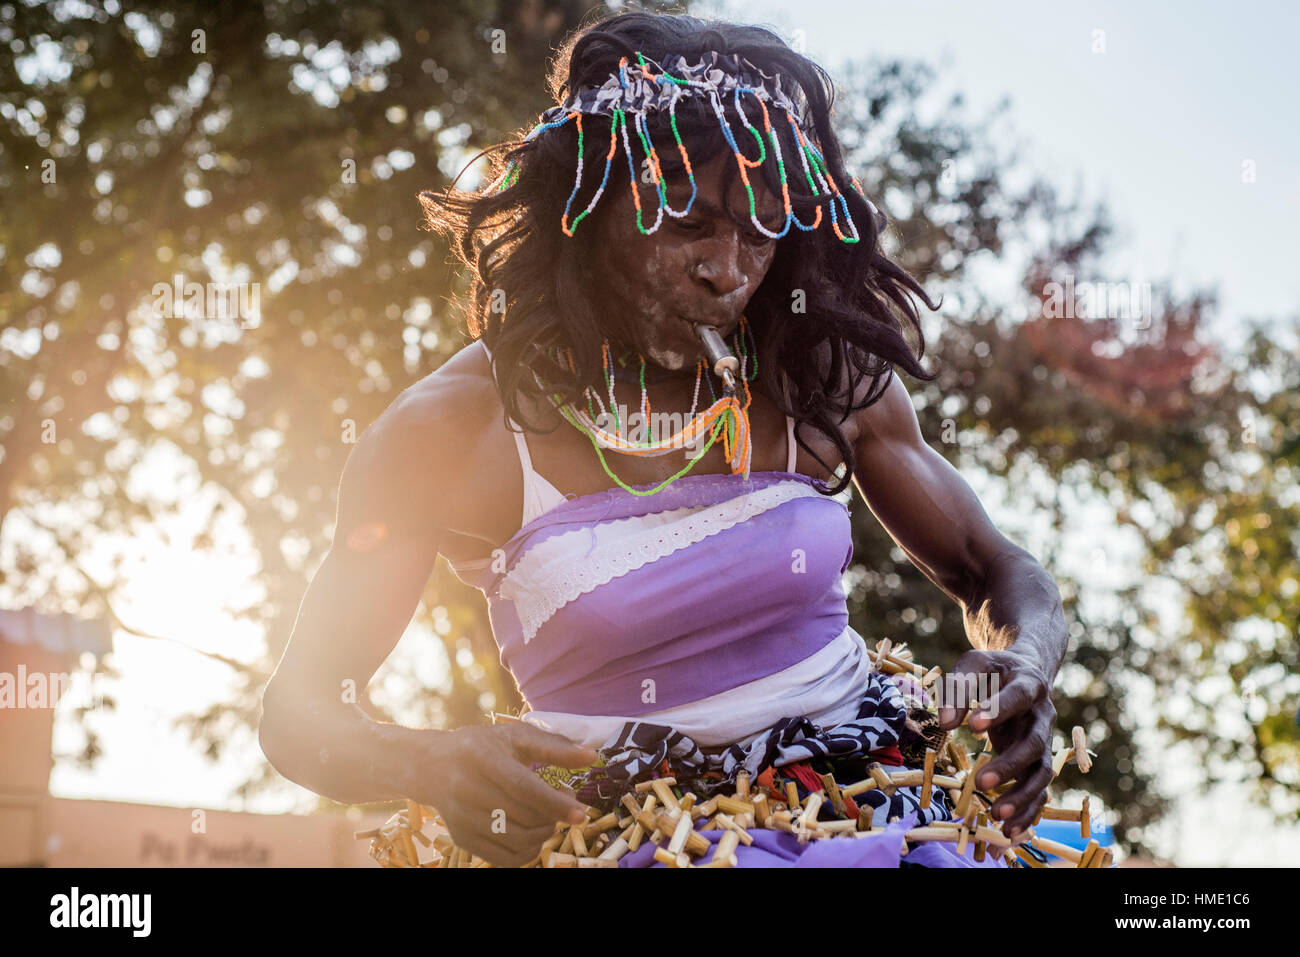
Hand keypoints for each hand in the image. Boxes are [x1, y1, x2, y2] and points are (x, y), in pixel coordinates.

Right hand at [408, 723, 598, 866]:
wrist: (432, 766)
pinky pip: (504, 859)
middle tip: (567, 804)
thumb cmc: (481, 747)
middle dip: (554, 816)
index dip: (554, 803)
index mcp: (482, 758)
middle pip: (522, 816)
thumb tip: (591, 756)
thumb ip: (554, 747)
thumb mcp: (515, 737)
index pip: (523, 788)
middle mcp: (467, 789)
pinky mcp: (461, 839)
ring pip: (516, 840)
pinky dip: (528, 853)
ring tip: (549, 816)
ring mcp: (462, 818)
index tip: (581, 813)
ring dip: (544, 833)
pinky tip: (534, 835)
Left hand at [935, 648, 1056, 837]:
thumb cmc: (996, 669)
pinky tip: (1008, 833)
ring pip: (1042, 773)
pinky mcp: (1039, 761)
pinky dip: (1027, 812)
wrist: (1029, 672)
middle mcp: (1043, 716)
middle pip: (1034, 744)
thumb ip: (958, 686)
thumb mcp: (975, 663)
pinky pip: (1039, 790)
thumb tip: (945, 723)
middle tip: (979, 781)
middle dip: (1009, 765)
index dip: (998, 710)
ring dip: (1022, 797)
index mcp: (1029, 684)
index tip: (973, 726)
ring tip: (997, 817)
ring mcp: (1045, 741)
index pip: (1018, 697)